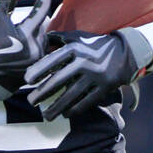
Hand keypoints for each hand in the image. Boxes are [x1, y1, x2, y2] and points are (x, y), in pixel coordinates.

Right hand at [0, 0, 51, 99]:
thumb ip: (7, 0)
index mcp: (25, 35)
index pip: (40, 13)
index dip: (43, 1)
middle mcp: (35, 47)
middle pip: (42, 27)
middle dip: (34, 24)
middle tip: (22, 27)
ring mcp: (38, 59)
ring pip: (44, 39)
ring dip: (36, 35)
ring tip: (22, 39)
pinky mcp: (38, 67)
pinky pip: (44, 51)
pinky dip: (37, 46)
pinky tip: (27, 48)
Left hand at [25, 26, 152, 119]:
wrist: (126, 52)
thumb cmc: (97, 45)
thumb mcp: (79, 37)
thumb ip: (59, 39)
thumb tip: (41, 38)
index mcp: (75, 48)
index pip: (52, 61)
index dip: (38, 71)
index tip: (26, 80)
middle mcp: (84, 62)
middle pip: (59, 80)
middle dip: (43, 93)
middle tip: (30, 102)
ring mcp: (95, 76)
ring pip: (72, 95)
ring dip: (57, 107)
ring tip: (46, 116)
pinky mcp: (105, 87)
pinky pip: (87, 101)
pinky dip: (75, 109)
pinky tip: (66, 114)